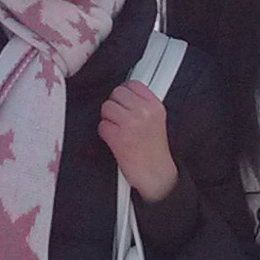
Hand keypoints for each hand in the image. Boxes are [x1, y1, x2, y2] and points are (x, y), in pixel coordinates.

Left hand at [98, 80, 176, 200]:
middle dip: (114, 106)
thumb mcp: (156, 120)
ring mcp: (131, 124)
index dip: (124, 93)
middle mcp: (144, 112)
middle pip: (116, 93)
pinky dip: (105, 134)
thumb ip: (143, 104)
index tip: (123, 102)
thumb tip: (123, 91)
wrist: (156, 175)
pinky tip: (115, 141)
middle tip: (120, 119)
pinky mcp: (119, 137)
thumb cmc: (154, 150)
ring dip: (108, 119)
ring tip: (118, 130)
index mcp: (155, 106)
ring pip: (107, 108)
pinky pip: (102, 126)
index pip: (132, 84)